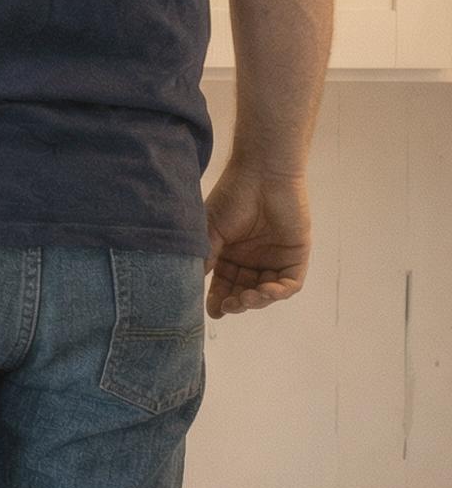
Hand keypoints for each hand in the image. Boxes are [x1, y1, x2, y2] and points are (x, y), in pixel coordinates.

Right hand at [203, 163, 311, 317]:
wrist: (262, 175)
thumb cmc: (232, 197)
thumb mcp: (210, 230)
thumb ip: (205, 257)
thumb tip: (191, 284)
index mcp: (228, 253)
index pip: (223, 284)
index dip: (218, 299)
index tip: (212, 312)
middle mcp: (251, 259)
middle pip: (244, 291)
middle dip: (236, 303)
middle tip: (229, 306)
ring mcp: (273, 259)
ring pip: (266, 292)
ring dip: (257, 300)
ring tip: (246, 299)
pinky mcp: (295, 257)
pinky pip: (289, 284)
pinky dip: (278, 292)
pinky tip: (265, 291)